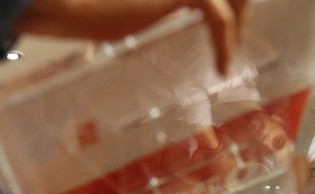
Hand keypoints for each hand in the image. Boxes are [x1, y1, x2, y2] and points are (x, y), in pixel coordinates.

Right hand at [14, 0, 247, 74]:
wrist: (73, 3)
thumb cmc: (93, 5)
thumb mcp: (138, 1)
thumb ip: (162, 1)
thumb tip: (168, 10)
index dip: (230, 3)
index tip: (229, 26)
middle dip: (241, 8)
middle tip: (234, 41)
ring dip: (238, 23)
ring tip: (228, 54)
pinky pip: (219, 16)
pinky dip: (224, 42)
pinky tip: (221, 65)